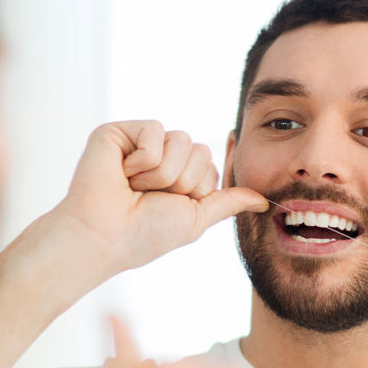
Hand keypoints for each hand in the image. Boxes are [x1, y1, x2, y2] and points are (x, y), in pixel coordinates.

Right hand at [53, 120, 267, 272]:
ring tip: (133, 188)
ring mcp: (139, 142)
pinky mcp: (119, 131)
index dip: (198, 187)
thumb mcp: (196, 219)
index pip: (211, 163)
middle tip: (148, 197)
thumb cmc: (144, 235)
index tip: (174, 202)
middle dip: (180, 181)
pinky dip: (142, 159)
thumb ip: (227, 202)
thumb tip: (264, 200)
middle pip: (200, 150)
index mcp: (178, 175)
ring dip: (161, 174)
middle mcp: (160, 156)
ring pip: (180, 140)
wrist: (103, 236)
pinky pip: (154, 130)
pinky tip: (121, 173)